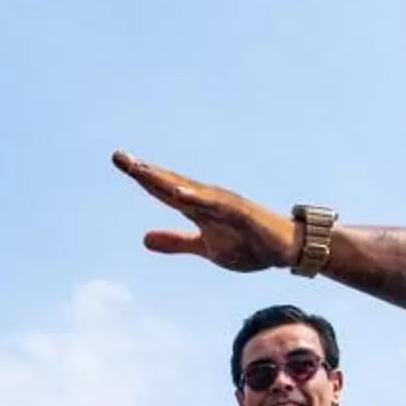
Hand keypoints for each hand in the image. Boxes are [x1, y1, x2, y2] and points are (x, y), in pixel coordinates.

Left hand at [112, 152, 292, 272]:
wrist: (286, 249)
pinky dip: (197, 198)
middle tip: (119, 156)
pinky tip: (178, 193)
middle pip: (171, 183)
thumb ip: (176, 242)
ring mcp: (224, 204)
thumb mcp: (205, 248)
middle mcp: (208, 199)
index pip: (163, 189)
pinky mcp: (240, 213)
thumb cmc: (249, 244)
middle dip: (145, 171)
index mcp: (197, 207)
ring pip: (189, 189)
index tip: (120, 160)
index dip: (141, 176)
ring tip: (140, 170)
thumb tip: (144, 239)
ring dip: (166, 180)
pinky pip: (215, 205)